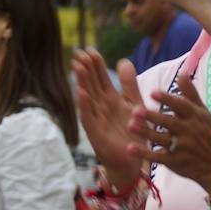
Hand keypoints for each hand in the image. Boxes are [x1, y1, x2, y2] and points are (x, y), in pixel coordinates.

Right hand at [73, 48, 144, 185]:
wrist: (132, 160)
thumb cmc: (132, 133)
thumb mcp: (134, 104)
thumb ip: (129, 85)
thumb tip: (124, 60)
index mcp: (111, 100)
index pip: (101, 78)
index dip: (95, 64)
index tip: (90, 49)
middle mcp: (101, 108)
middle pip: (91, 84)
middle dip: (85, 68)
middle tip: (79, 52)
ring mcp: (97, 120)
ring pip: (87, 98)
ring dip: (82, 82)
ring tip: (77, 66)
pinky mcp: (97, 133)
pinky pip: (89, 118)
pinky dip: (85, 105)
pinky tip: (81, 93)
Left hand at [128, 71, 210, 195]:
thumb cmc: (207, 134)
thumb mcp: (203, 113)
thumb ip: (190, 93)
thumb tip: (183, 71)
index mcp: (195, 117)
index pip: (182, 106)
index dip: (168, 100)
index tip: (153, 93)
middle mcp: (189, 131)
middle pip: (169, 123)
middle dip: (153, 117)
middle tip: (136, 110)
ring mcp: (182, 147)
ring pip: (162, 139)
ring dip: (146, 133)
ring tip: (130, 126)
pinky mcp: (175, 162)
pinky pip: (158, 157)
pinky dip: (145, 154)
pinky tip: (131, 148)